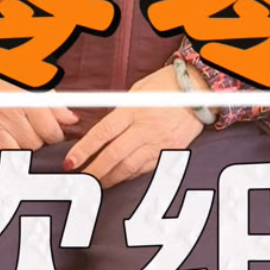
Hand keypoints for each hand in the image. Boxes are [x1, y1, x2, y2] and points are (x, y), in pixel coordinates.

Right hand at [0, 67, 78, 158]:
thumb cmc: (14, 72)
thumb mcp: (39, 81)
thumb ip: (56, 104)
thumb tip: (72, 120)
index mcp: (26, 99)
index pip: (49, 132)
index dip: (56, 135)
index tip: (55, 133)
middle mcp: (6, 113)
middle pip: (33, 144)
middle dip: (40, 140)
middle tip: (37, 131)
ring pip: (15, 152)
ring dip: (23, 147)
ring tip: (22, 134)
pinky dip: (3, 151)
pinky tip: (7, 140)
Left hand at [64, 63, 207, 188]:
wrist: (199, 89)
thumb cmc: (165, 86)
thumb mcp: (137, 92)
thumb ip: (120, 112)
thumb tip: (101, 133)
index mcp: (134, 109)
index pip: (104, 132)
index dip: (85, 149)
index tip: (70, 162)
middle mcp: (146, 127)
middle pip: (114, 155)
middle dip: (94, 170)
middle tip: (80, 179)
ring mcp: (159, 142)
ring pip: (129, 167)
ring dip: (109, 178)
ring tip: (96, 183)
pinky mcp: (170, 152)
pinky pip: (145, 169)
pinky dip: (129, 176)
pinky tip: (119, 178)